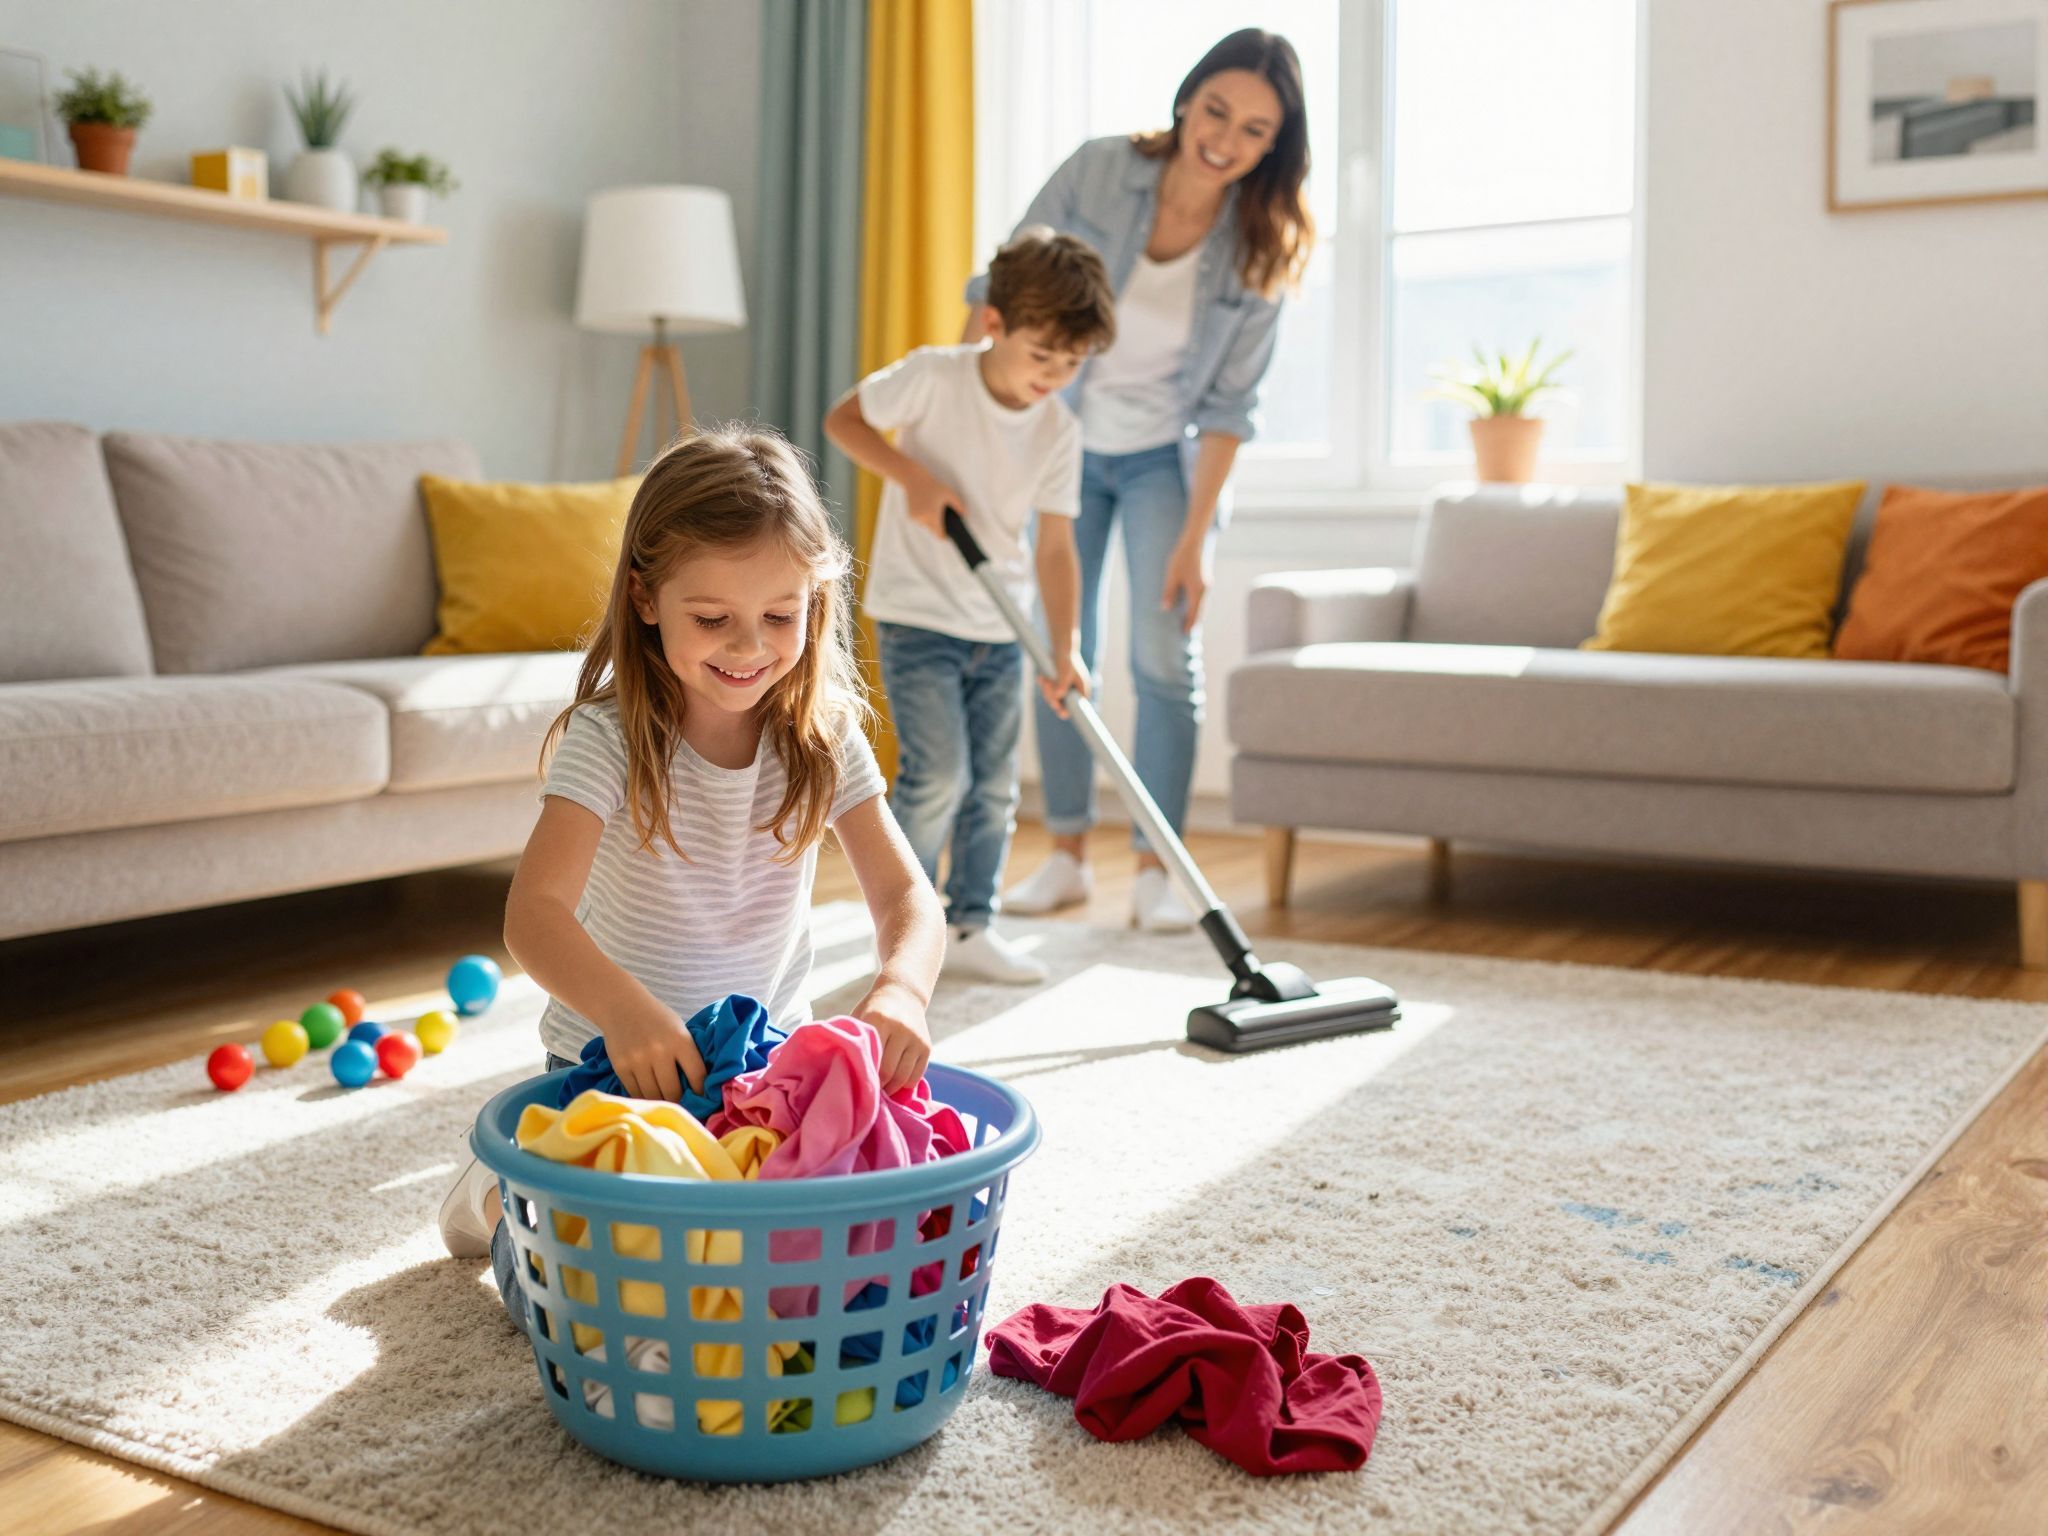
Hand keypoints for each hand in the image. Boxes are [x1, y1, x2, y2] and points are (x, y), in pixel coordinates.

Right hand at [599, 1001, 707, 1102]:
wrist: (621, 1006)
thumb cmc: (656, 1019)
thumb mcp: (679, 1029)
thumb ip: (686, 1053)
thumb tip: (697, 1086)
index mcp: (680, 1040)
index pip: (697, 1075)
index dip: (701, 1092)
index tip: (702, 1101)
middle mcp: (659, 1051)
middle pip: (673, 1092)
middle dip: (679, 1102)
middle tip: (682, 1108)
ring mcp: (638, 1060)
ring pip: (653, 1096)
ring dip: (660, 1103)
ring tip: (665, 1105)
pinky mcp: (621, 1067)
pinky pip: (635, 1092)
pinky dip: (642, 1098)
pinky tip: (648, 1098)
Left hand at [855, 977, 931, 1094]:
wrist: (903, 993)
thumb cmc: (872, 1010)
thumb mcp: (858, 1017)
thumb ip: (851, 1040)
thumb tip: (834, 1067)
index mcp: (879, 1019)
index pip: (871, 1060)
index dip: (863, 1077)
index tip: (856, 1084)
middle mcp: (901, 1028)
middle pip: (887, 1072)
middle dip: (877, 1086)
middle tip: (866, 1092)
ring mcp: (916, 1038)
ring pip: (903, 1077)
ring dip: (890, 1089)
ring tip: (879, 1090)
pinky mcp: (926, 1047)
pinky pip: (916, 1076)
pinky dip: (904, 1085)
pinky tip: (893, 1083)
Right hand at [904, 470, 962, 541]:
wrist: (914, 479)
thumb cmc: (933, 485)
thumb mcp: (949, 493)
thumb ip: (959, 505)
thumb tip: (964, 515)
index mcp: (932, 515)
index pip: (939, 534)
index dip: (945, 535)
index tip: (949, 533)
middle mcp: (922, 518)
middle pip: (933, 530)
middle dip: (938, 526)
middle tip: (942, 516)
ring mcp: (915, 518)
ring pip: (926, 526)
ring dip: (931, 521)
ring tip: (933, 509)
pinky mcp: (910, 516)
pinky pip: (921, 521)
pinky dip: (924, 517)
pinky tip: (926, 507)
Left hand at [1037, 646, 1089, 718]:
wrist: (1061, 647)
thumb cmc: (1067, 659)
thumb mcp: (1065, 672)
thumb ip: (1062, 684)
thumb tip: (1058, 696)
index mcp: (1082, 690)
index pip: (1077, 706)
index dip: (1069, 710)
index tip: (1062, 713)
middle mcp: (1074, 692)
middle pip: (1062, 704)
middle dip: (1052, 697)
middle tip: (1047, 686)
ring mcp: (1065, 689)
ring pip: (1054, 698)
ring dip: (1047, 690)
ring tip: (1044, 679)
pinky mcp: (1057, 685)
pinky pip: (1049, 691)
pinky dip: (1044, 685)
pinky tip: (1041, 678)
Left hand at [1160, 532, 1211, 633]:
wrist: (1194, 542)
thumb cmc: (1182, 558)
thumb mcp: (1171, 576)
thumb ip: (1169, 593)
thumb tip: (1165, 608)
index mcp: (1197, 591)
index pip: (1193, 613)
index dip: (1188, 624)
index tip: (1184, 634)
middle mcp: (1204, 590)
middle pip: (1200, 612)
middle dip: (1194, 623)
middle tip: (1187, 634)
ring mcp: (1206, 585)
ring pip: (1202, 605)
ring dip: (1196, 615)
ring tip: (1189, 624)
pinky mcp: (1205, 581)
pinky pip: (1202, 599)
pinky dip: (1197, 607)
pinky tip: (1192, 608)